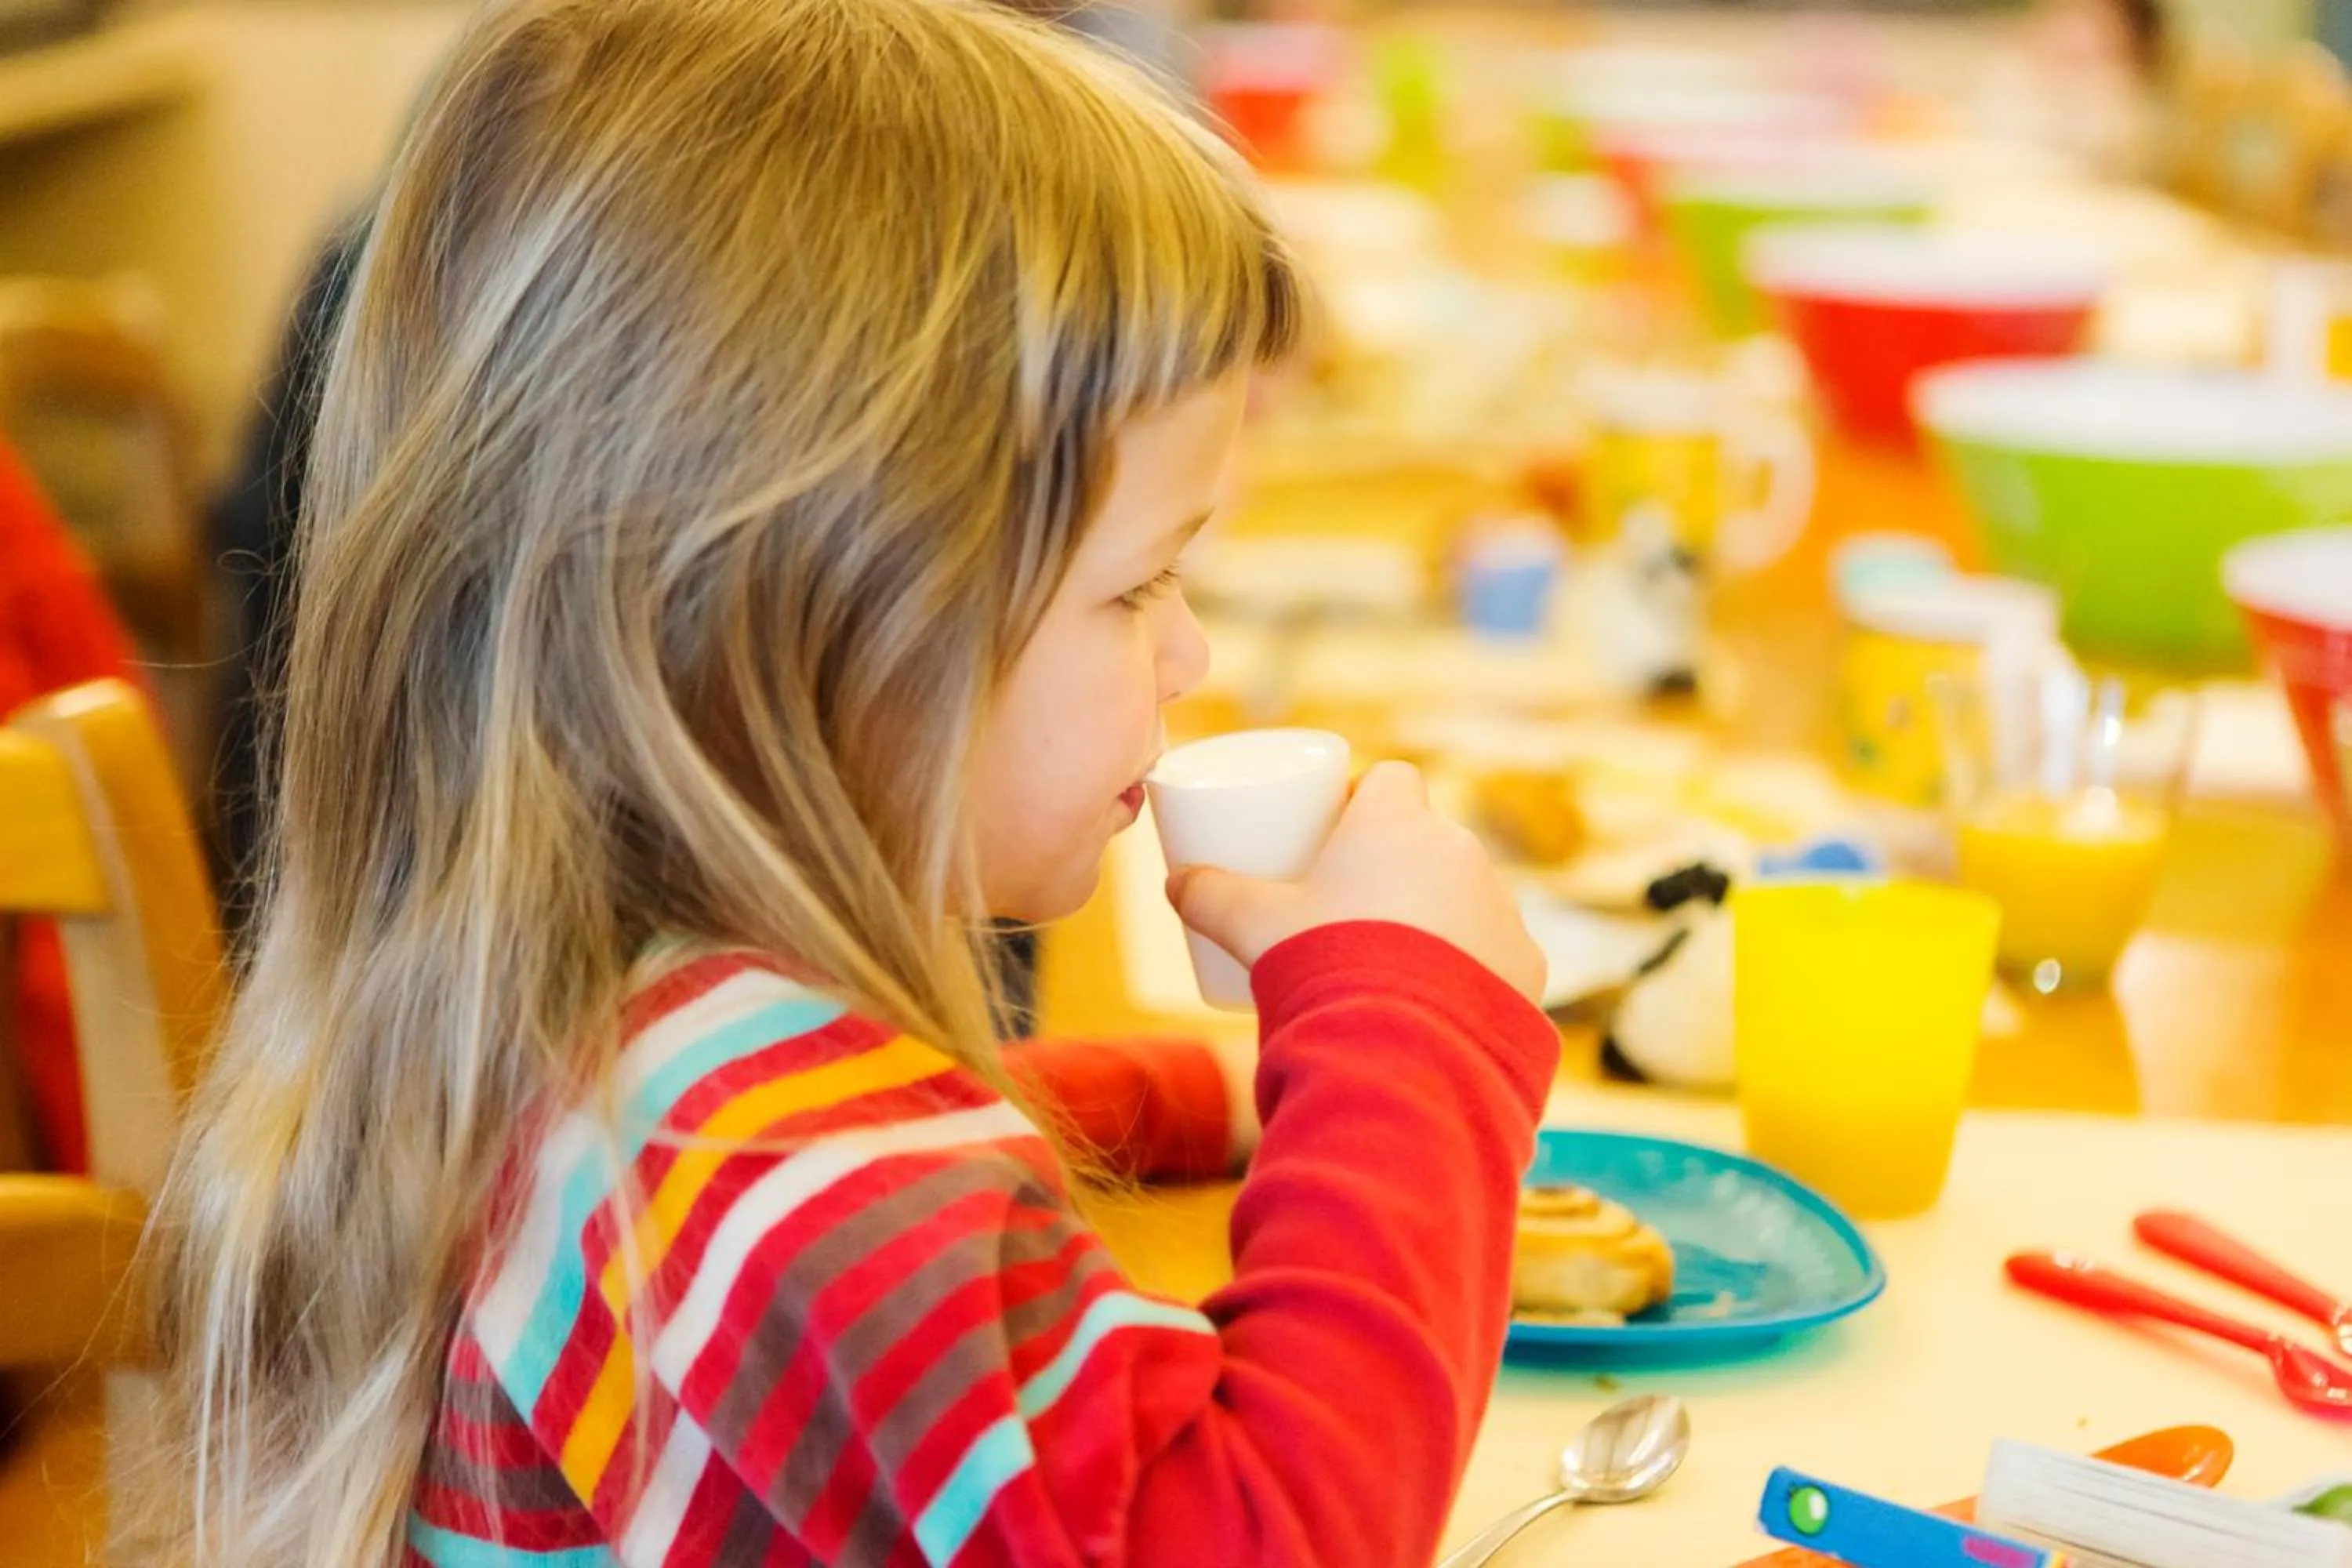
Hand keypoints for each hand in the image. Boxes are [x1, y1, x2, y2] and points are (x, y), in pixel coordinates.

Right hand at [1165, 762, 1544, 1001]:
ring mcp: (1501, 906)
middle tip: (1357, 905)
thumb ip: (1208, 897)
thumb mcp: (1251, 926)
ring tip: (1397, 960)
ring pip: (1468, 896)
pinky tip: (1443, 1000)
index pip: (1393, 778)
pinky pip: (1499, 954)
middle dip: (1402, 863)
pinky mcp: (1528, 964)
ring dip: (1441, 915)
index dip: (1368, 798)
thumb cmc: (1321, 965)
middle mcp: (1461, 850)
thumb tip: (1170, 885)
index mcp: (1397, 821)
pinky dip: (1473, 969)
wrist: (1401, 1048)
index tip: (1340, 830)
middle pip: (1431, 839)